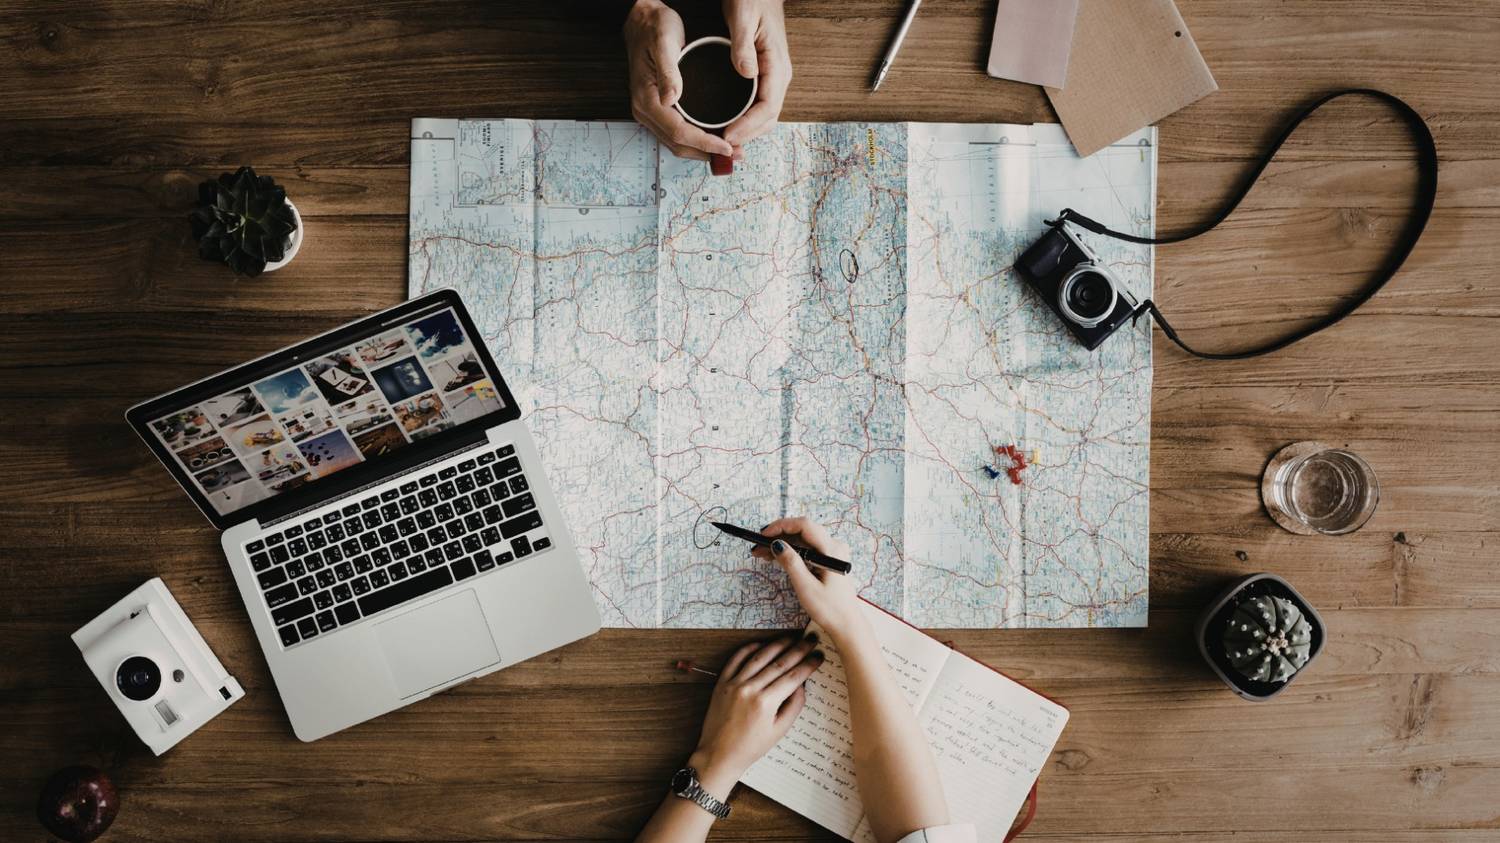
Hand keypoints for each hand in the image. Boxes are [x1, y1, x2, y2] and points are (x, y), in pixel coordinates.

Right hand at [624, 0, 734, 160]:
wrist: (641, 21)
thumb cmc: (654, 28)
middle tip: (737, 154)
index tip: (728, 147)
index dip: (705, 143)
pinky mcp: (657, 110)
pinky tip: (714, 138)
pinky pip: (676, 134)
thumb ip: (668, 71)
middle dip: (708, 153)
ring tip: (731, 151)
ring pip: (677, 143)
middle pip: (678, 144)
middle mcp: (645, 111)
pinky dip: (696, 141)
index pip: (679, 132)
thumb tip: (671, 98)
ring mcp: (650, 113)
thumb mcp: (664, 42)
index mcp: (646, 99)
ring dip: (703, 151)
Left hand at [690, 636, 823, 785]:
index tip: (818, 656)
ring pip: (759, 656)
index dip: (808, 664)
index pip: (793, 676)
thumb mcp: (779, 730)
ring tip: (791, 638)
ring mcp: (734, 683)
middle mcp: (750, 689)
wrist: (719, 754)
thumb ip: (794, 705)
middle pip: (779, 663)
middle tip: (811, 640)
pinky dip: (749, 649)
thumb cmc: (751, 747)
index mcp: (766, 703)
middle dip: (798, 650)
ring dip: (777, 644)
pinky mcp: (722, 682)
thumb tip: (801, 684)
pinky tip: (762, 644)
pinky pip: (736, 659)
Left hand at [721, 0, 792, 148]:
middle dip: (747, 136)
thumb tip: (747, 74)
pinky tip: (730, 125)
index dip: (748, 126)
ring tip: (723, 142)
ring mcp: (774, 77)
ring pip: (765, 115)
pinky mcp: (765, 76)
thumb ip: (743, 46)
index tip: (727, 136)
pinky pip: (759, 106)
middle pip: (769, 119)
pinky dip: (746, 121)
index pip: (768, 107)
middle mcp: (779, 75)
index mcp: (777, 65)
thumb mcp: (743, 16)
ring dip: (747, 132)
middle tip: (721, 147)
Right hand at [753, 517, 867, 643]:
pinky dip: (792, 551)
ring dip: (783, 544)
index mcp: (832, 550)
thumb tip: (777, 544)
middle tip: (758, 547)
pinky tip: (777, 557)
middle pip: (802, 532)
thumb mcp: (806, 587)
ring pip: (803, 540)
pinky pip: (808, 549)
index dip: (781, 526)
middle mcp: (834, 547)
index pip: (804, 525)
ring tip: (762, 553)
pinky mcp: (829, 560)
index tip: (763, 535)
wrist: (847, 624)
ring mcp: (832, 553)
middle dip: (778, 536)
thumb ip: (791, 563)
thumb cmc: (830, 609)